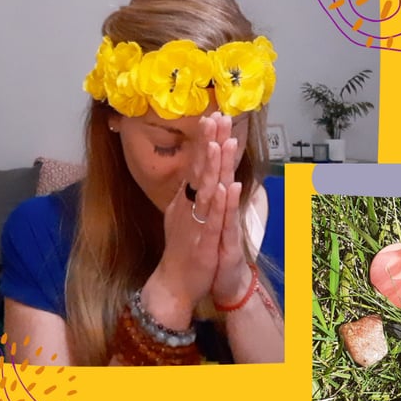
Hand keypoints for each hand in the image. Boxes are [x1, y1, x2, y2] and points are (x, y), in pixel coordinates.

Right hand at [142, 116, 228, 326]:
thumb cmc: (182, 249)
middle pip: (200, 170)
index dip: (205, 141)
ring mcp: (195, 224)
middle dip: (210, 143)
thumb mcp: (183, 215)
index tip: (212, 116)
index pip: (196, 165)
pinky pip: (213, 221)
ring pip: (205, 191)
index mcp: (185, 200)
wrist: (172, 284)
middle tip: (216, 116)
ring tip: (221, 143)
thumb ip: (189, 193)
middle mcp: (188, 207)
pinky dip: (220, 204)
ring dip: (213, 167)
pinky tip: (228, 188)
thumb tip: (195, 170)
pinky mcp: (204, 243)